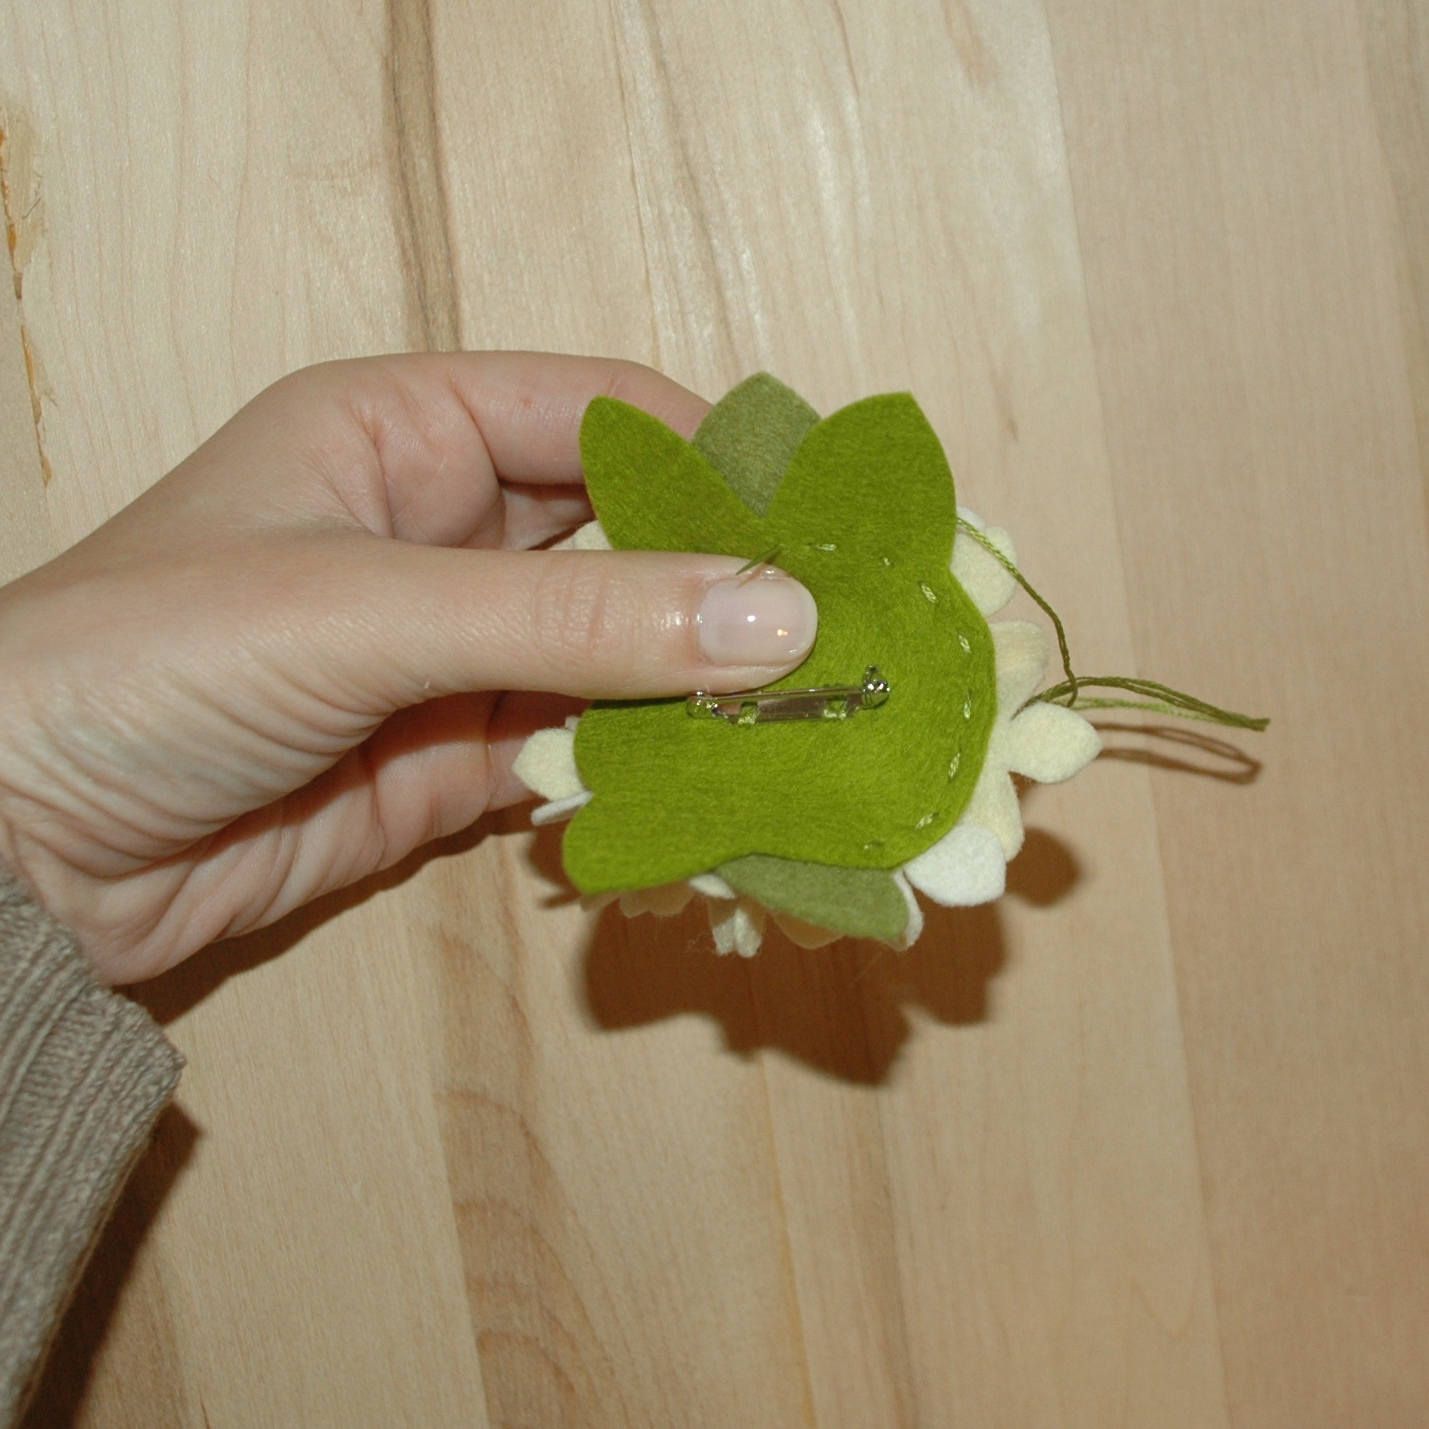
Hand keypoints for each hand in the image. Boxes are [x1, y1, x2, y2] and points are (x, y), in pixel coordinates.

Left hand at [0, 354, 816, 983]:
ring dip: (698, 698)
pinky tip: (710, 802)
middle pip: (628, 542)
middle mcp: (443, 532)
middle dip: (727, 592)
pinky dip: (644, 779)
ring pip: (617, 659)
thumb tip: (780, 617)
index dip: (719, 462)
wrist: (18, 855)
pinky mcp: (454, 765)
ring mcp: (455, 655)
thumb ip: (574, 620)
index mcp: (408, 430)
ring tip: (803, 734)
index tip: (831, 528)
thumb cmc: (149, 664)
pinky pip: (581, 757)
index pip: (605, 412)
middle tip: (844, 646)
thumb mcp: (366, 611)